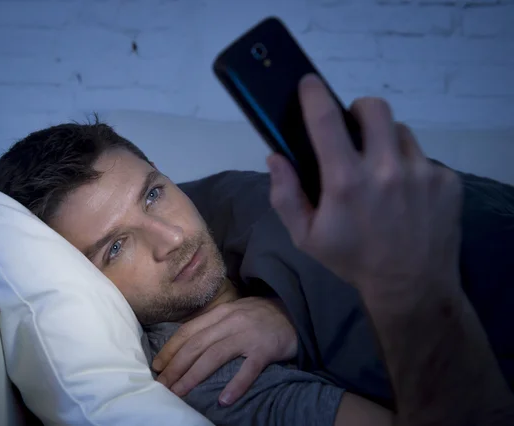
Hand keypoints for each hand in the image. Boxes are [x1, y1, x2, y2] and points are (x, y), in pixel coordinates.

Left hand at [152, 297, 296, 405]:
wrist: (295, 310)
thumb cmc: (260, 315)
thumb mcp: (234, 312)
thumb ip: (213, 324)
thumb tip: (186, 344)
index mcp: (221, 313)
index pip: (188, 331)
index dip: (170, 349)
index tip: (157, 365)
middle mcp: (231, 322)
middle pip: (196, 345)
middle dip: (175, 366)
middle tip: (162, 385)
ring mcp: (248, 335)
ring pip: (215, 356)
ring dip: (194, 376)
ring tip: (180, 393)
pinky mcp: (265, 349)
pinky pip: (248, 369)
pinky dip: (235, 385)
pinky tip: (224, 400)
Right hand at [267, 74, 462, 300]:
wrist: (411, 285)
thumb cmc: (352, 259)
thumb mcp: (306, 237)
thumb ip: (285, 195)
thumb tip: (276, 156)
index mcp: (346, 182)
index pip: (326, 121)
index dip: (314, 94)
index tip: (309, 82)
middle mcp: (386, 170)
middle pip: (373, 108)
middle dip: (358, 111)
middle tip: (353, 132)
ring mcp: (422, 173)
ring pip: (400, 131)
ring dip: (385, 141)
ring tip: (381, 170)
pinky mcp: (447, 180)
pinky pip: (423, 157)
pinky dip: (409, 167)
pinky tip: (405, 194)